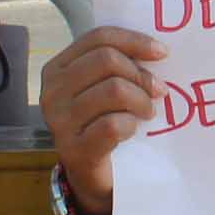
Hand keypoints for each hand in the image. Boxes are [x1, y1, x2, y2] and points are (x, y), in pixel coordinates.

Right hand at [43, 26, 168, 208]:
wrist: (94, 177)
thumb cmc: (103, 124)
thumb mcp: (104, 88)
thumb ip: (118, 65)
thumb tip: (156, 49)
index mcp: (58, 69)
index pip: (98, 37)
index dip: (134, 41)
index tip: (162, 52)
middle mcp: (52, 92)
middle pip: (107, 60)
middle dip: (140, 74)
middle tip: (158, 91)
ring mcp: (59, 122)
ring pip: (114, 89)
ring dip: (141, 100)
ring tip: (147, 112)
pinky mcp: (74, 149)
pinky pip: (113, 124)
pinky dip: (131, 124)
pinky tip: (133, 130)